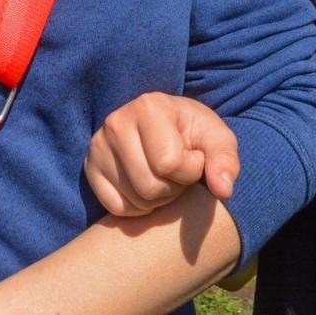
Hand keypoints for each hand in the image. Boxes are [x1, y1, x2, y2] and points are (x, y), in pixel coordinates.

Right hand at [85, 92, 238, 216]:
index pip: (169, 163)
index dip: (190, 170)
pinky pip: (116, 208)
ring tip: (162, 177)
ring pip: (135, 200)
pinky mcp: (90, 167)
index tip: (192, 156)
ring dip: (158, 200)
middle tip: (176, 172)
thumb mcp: (218, 139)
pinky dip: (137, 208)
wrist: (168, 129)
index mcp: (149, 106)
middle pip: (150, 187)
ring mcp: (98, 145)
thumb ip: (226, 161)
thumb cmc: (194, 134)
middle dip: (173, 188)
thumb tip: (223, 190)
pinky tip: (145, 186)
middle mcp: (116, 122)